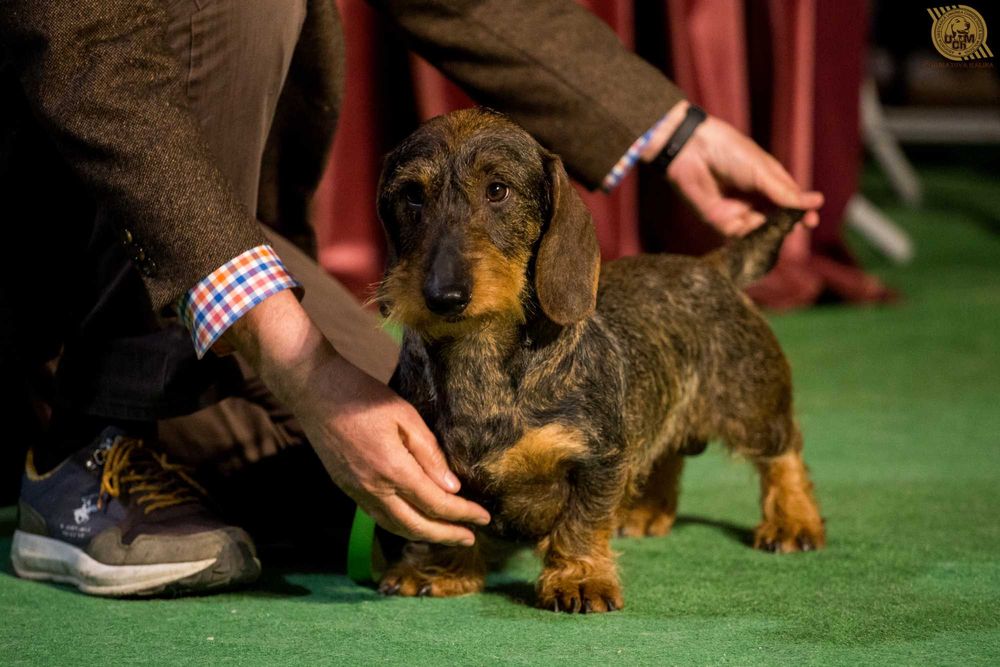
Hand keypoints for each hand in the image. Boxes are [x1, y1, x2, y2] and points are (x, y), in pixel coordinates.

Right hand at [222, 291, 489, 544]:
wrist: (314, 390)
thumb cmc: (363, 396)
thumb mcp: (405, 416)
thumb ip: (429, 453)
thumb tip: (452, 488)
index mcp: (392, 468)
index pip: (435, 503)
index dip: (462, 514)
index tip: (484, 518)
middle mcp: (373, 488)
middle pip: (415, 526)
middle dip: (446, 535)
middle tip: (471, 538)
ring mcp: (356, 491)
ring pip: (394, 526)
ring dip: (423, 536)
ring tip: (447, 536)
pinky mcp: (346, 488)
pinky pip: (378, 517)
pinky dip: (401, 526)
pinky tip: (415, 522)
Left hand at [645, 101, 823, 236]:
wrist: (693, 152)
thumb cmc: (730, 153)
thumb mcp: (763, 171)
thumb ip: (785, 192)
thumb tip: (816, 202)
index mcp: (768, 183)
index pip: (789, 203)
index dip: (801, 213)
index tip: (811, 222)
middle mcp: (754, 200)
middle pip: (776, 221)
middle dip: (786, 226)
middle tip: (795, 228)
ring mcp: (738, 212)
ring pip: (759, 231)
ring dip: (768, 233)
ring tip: (773, 227)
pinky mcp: (720, 222)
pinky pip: (738, 236)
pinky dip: (748, 237)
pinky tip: (755, 233)